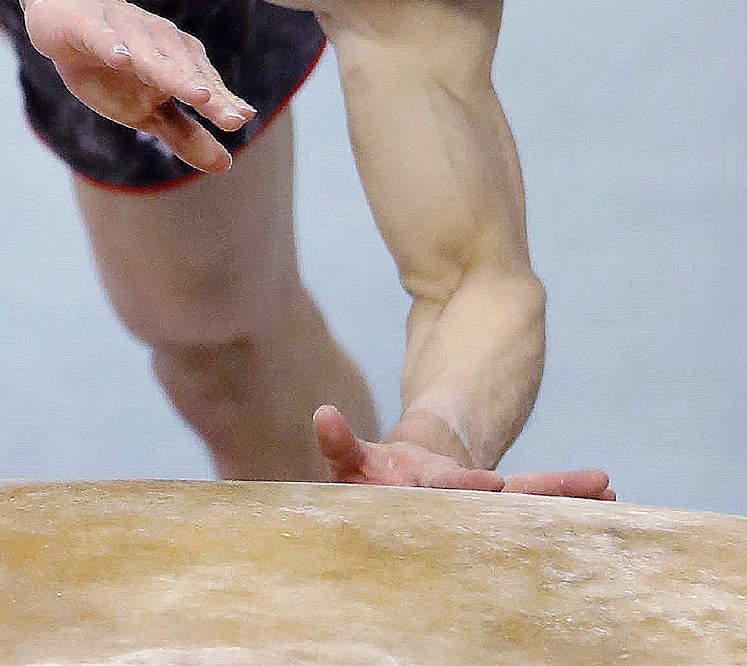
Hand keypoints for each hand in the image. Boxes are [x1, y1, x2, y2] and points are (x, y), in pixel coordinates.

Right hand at [24, 0, 254, 173]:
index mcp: (179, 62)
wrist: (68, 12)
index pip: (203, 86)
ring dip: (172, 72)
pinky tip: (121, 59)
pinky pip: (103, 37)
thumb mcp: (147, 109)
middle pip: (185, 72)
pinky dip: (113, 46)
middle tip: (233, 118)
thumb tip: (226, 165)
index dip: (222, 104)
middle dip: (208, 93)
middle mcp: (159, 43)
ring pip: (150, 55)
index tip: (243, 119)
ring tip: (197, 95)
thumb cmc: (116, 66)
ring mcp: (125, 32)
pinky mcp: (90, 26)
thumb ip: (186, 135)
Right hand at [314, 405, 615, 498]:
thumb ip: (339, 442)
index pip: (449, 494)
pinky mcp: (501, 499)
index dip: (465, 488)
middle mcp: (461, 512)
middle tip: (582, 490)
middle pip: (504, 506)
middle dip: (542, 498)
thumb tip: (321, 415)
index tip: (489, 485)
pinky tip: (605, 488)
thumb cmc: (369, 481)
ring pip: (531, 500)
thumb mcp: (352, 461)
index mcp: (424, 501)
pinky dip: (569, 491)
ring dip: (566, 495)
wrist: (393, 495)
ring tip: (606, 486)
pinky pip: (541, 494)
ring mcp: (484, 506)